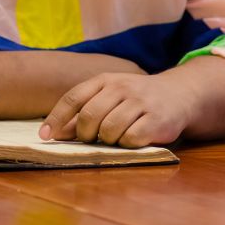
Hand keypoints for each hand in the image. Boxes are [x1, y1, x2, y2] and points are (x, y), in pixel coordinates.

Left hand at [40, 72, 193, 147]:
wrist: (179, 94)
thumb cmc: (135, 99)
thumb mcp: (109, 97)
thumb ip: (83, 112)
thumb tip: (55, 132)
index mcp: (104, 79)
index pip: (73, 98)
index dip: (56, 118)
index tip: (45, 136)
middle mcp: (121, 87)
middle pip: (89, 116)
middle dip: (85, 134)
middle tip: (92, 139)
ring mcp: (140, 102)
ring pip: (109, 130)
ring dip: (108, 141)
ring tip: (116, 137)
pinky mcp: (156, 119)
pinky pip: (131, 139)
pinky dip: (127, 145)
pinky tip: (133, 139)